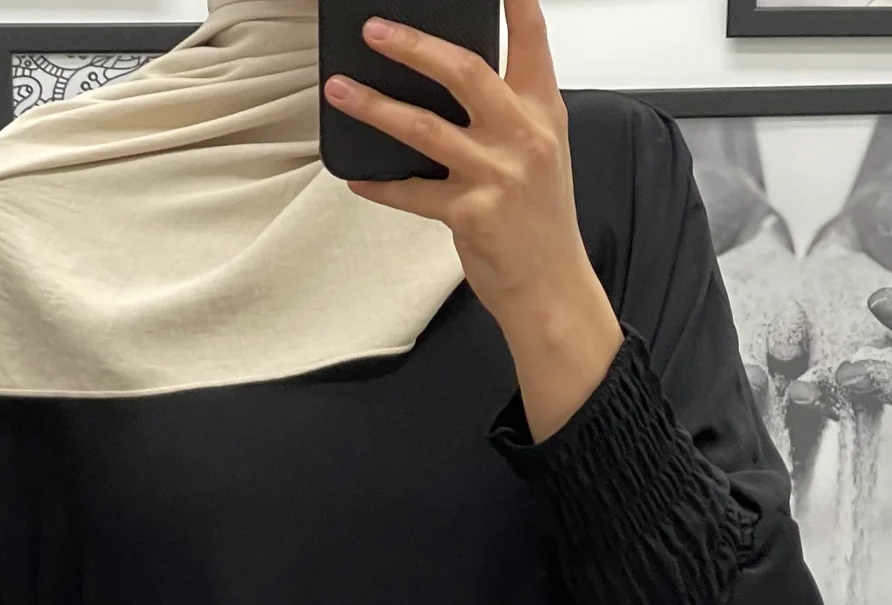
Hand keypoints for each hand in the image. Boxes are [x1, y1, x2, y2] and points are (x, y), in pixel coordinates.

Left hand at [323, 0, 622, 440]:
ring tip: (340, 89)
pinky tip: (357, 177)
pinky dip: (381, 184)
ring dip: (374, 106)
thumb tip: (447, 80)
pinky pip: (412, 192)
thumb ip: (509, 111)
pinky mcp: (470, 214)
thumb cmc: (542, 222)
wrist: (551, 288)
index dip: (515, 3)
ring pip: (422, 127)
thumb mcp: (543, 153)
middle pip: (462, 72)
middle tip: (374, 30)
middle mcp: (522, 135)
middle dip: (412, 46)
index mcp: (543, 112)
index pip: (531, 41)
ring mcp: (496, 175)